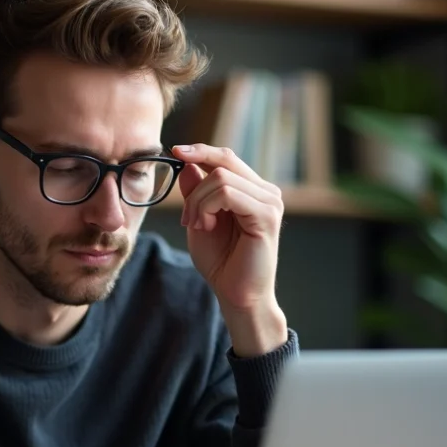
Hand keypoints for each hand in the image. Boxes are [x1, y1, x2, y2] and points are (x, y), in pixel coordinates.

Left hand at [173, 144, 287, 355]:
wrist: (237, 296)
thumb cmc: (222, 263)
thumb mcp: (200, 219)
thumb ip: (196, 191)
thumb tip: (188, 162)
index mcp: (253, 190)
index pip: (227, 158)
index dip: (201, 150)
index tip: (175, 151)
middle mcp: (267, 192)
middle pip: (223, 163)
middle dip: (194, 187)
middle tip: (186, 217)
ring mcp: (270, 202)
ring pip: (221, 177)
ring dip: (198, 201)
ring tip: (197, 226)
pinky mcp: (267, 215)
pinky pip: (228, 193)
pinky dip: (207, 207)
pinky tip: (205, 226)